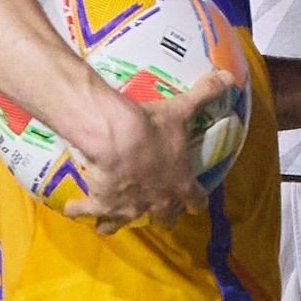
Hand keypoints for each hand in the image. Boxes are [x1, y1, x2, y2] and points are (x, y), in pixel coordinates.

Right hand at [60, 65, 234, 228]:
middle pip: (164, 218)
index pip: (195, 201)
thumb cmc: (154, 126)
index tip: (195, 205)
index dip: (196, 202)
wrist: (118, 137)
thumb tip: (227, 76)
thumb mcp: (182, 109)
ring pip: (125, 224)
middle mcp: (157, 202)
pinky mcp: (102, 205)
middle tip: (158, 211)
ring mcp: (129, 207)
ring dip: (119, 222)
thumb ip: (206, 94)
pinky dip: (79, 211)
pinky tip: (72, 210)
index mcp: (180, 184)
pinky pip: (88, 213)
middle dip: (162, 216)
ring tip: (111, 221)